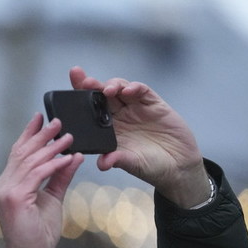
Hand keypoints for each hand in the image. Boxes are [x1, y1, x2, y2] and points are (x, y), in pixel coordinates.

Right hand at [0, 114, 82, 247]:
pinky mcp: (15, 198)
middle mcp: (3, 185)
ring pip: (31, 162)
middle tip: (57, 120)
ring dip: (51, 147)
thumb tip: (73, 156)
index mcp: (8, 184)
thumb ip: (60, 177)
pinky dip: (53, 164)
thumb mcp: (52, 199)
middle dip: (41, 135)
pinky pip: (37, 175)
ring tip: (67, 136)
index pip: (18, 154)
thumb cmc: (38, 233)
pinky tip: (67, 157)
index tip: (40, 118)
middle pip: (22, 153)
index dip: (29, 134)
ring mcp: (6, 191)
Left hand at [69, 66, 209, 206]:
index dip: (80, 97)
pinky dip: (134, 87)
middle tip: (84, 80)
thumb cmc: (150, 166)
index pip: (91, 109)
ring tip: (106, 90)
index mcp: (109, 129)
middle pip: (102, 94)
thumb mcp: (131, 163)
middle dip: (92, 85)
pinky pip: (142, 91)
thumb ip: (117, 159)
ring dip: (112, 85)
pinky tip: (128, 90)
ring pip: (120, 88)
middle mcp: (121, 116)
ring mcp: (137, 108)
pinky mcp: (154, 104)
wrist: (178, 167)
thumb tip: (102, 164)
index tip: (70, 90)